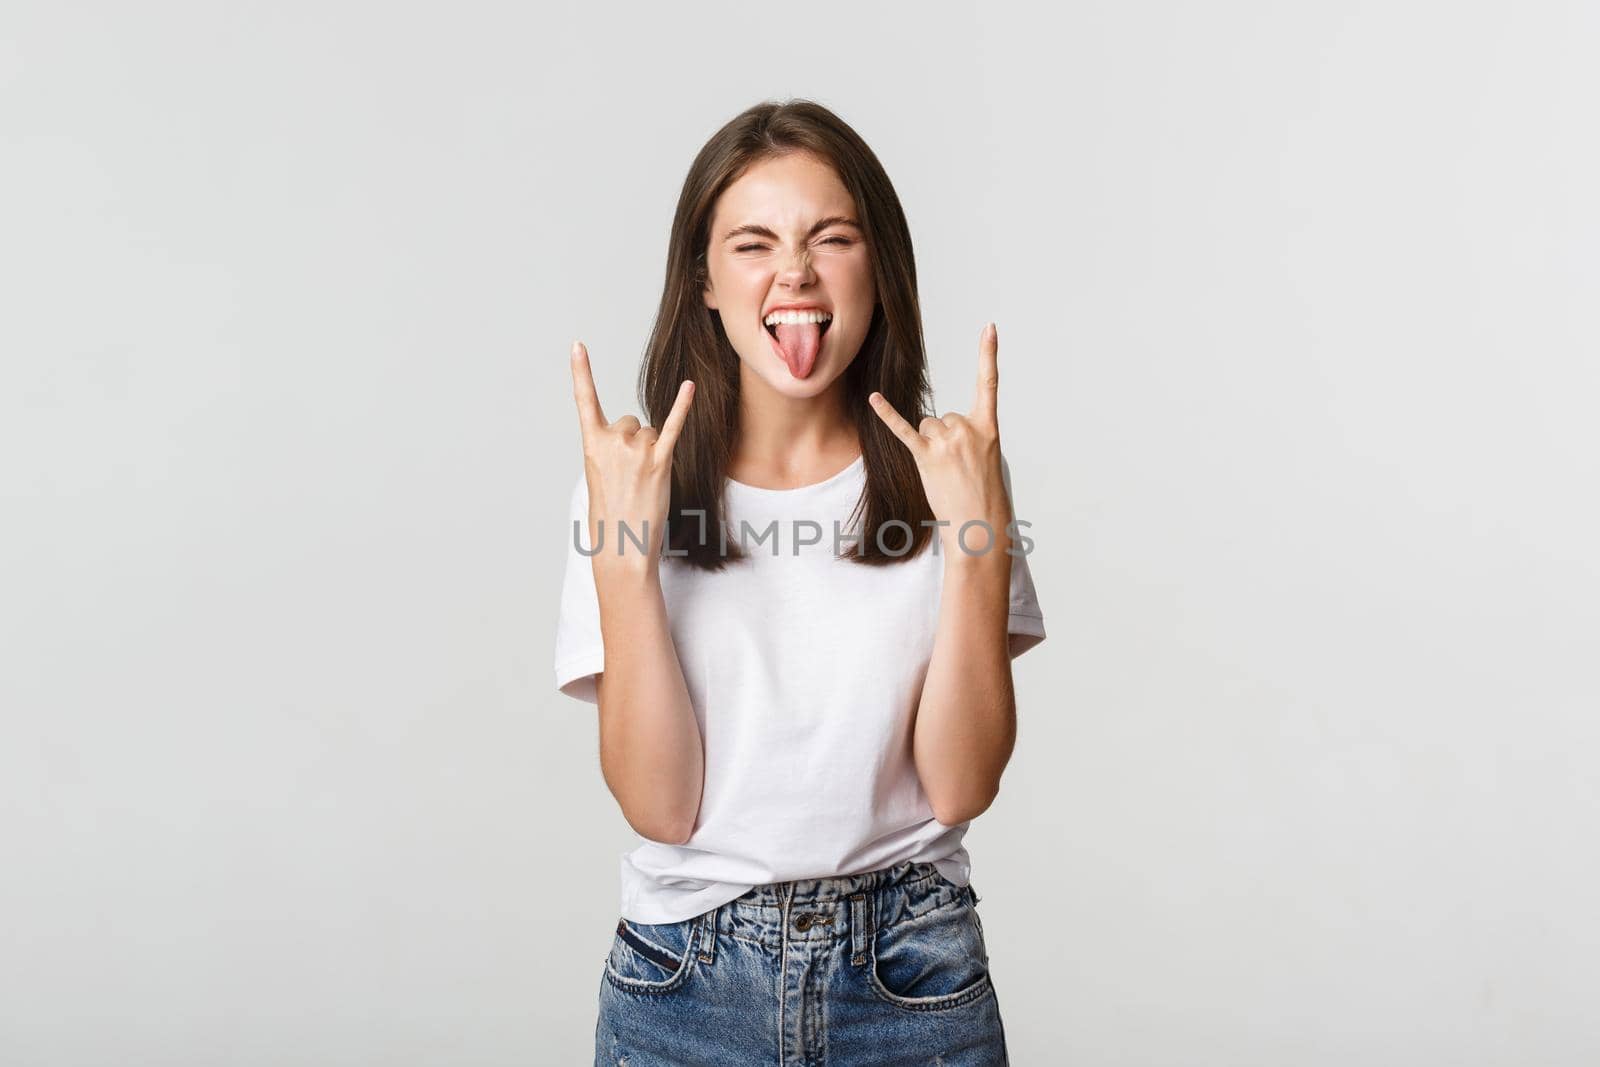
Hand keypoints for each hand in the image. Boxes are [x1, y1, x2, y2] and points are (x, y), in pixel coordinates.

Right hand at [570, 340, 694, 572]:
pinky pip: (672, 428)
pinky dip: (682, 407)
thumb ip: (612, 449)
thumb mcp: (599, 477)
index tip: (578, 345)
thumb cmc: (610, 515)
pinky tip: (689, 387)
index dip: (580, 372)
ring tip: (643, 482)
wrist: (622, 546)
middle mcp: (613, 441)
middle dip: (633, 444)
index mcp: (592, 444)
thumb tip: (636, 437)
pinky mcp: (660, 462)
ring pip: (649, 432)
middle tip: (629, 477)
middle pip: (630, 422)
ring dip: (650, 453)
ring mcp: (637, 451)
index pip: (585, 401)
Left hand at [867, 322, 1010, 561]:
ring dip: (929, 449)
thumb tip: (941, 432)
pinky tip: (874, 399)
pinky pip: (904, 430)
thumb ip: (970, 440)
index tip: (990, 327)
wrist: (979, 528)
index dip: (989, 354)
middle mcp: (968, 430)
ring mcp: (948, 443)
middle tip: (955, 469)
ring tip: (943, 474)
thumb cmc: (984, 499)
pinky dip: (887, 415)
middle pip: (942, 417)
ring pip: (926, 426)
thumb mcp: (986, 462)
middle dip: (943, 441)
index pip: (990, 384)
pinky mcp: (927, 457)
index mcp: (989, 429)